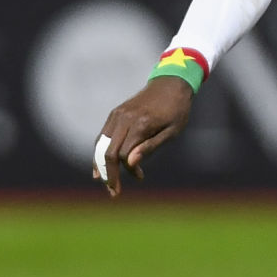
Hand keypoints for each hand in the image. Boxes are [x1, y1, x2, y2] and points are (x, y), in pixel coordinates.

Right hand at [94, 78, 192, 196]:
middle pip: (108, 152)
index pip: (124, 155)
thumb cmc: (176, 110)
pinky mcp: (114, 114)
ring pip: (101, 145)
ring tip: (105, 183)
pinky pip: (102, 136)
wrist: (170, 84)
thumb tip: (130, 164)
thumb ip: (150, 147)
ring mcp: (117, 115)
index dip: (129, 171)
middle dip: (109, 175)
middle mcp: (124, 119)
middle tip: (114, 193)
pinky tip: (100, 167)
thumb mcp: (171, 131)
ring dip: (101, 166)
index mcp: (141, 124)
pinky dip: (100, 152)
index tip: (140, 177)